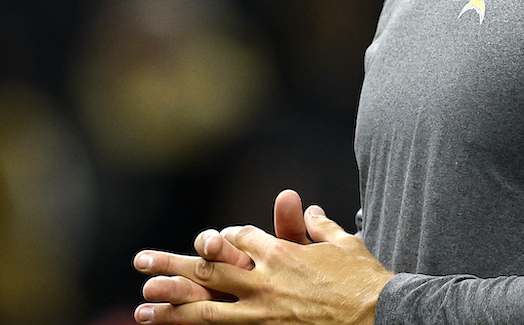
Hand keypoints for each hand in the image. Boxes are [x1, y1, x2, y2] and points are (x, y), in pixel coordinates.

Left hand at [134, 204, 393, 324]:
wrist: (383, 316)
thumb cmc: (367, 281)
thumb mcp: (344, 245)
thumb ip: (319, 227)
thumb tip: (308, 210)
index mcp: (280, 252)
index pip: (236, 239)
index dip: (222, 241)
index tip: (211, 245)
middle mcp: (264, 279)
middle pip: (207, 268)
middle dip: (171, 265)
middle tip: (140, 263)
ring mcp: (264, 312)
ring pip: (206, 309)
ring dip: (172, 308)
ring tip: (143, 309)